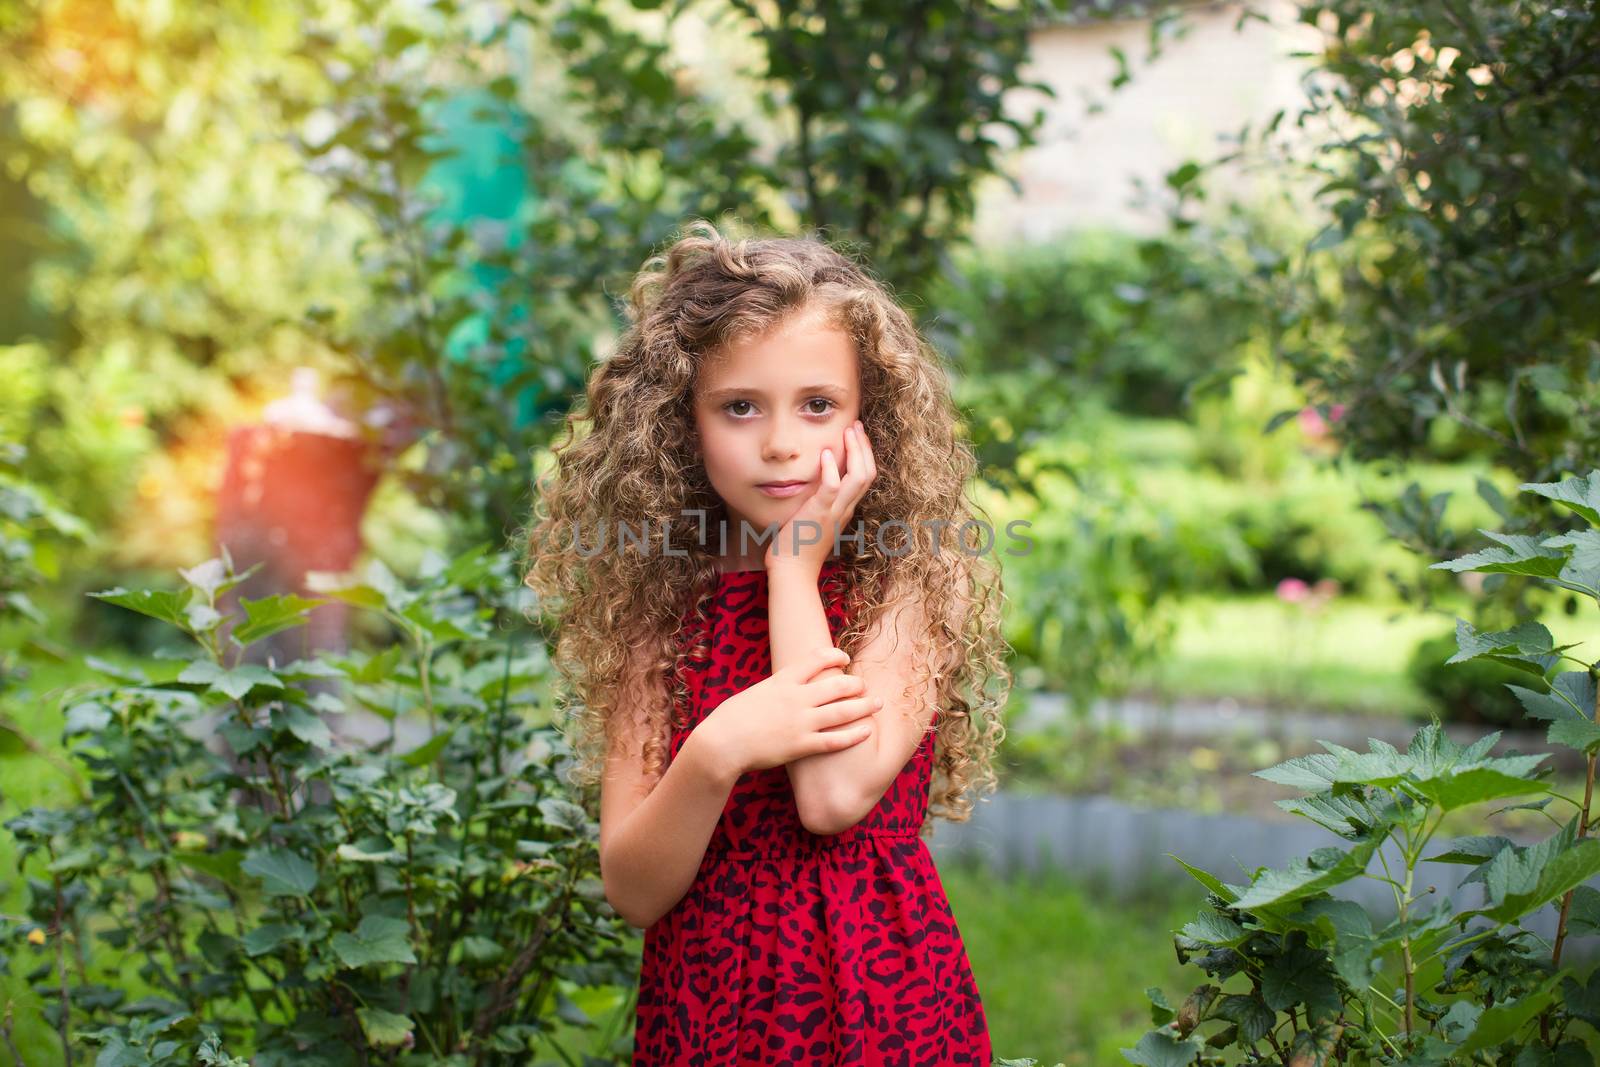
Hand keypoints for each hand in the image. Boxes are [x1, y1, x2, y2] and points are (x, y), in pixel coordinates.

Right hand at [697, 646, 880, 775]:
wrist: (721, 743)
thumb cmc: (731, 719)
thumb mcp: (755, 693)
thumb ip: (775, 688)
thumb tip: (788, 686)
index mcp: (782, 681)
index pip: (816, 659)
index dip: (835, 655)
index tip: (845, 657)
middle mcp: (795, 698)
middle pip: (837, 684)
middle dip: (857, 683)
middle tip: (866, 685)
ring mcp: (800, 722)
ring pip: (842, 711)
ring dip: (864, 706)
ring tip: (878, 703)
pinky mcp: (800, 746)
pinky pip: (834, 740)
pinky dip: (854, 735)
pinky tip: (867, 731)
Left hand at [765, 419, 877, 573]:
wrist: (792, 572)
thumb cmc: (797, 549)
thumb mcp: (815, 522)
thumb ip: (820, 505)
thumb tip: (813, 486)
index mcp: (846, 511)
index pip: (865, 478)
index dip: (865, 455)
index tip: (857, 436)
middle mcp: (845, 510)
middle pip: (868, 473)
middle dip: (864, 446)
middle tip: (857, 425)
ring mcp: (834, 512)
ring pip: (858, 477)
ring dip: (856, 450)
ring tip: (848, 431)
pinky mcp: (819, 514)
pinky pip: (832, 488)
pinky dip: (831, 468)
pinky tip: (824, 452)